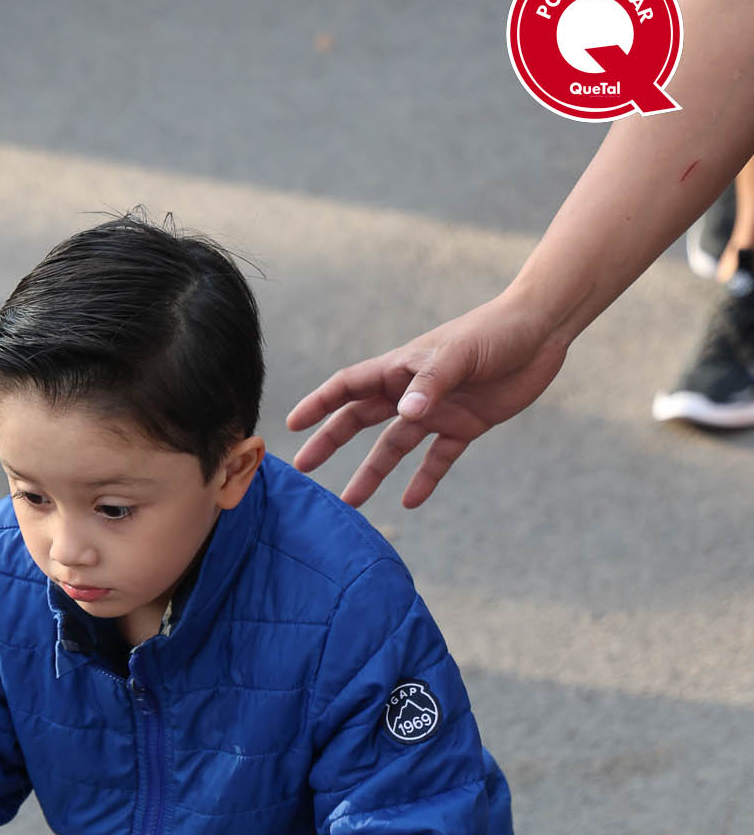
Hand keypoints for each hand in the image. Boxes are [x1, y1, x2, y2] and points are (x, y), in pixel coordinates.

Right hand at [285, 294, 569, 508]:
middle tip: (304, 469)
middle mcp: (412, 391)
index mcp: (401, 368)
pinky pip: (438, 458)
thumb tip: (405, 413)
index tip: (292, 425)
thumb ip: (431, 384)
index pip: (348, 386)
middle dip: (331, 442)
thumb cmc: (495, 333)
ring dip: (372, 472)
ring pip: (394, 446)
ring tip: (352, 503)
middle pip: (360, 420)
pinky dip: (425, 479)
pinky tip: (411, 502)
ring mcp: (437, 410)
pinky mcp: (465, 425)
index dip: (319, 404)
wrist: (541, 331)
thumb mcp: (460, 355)